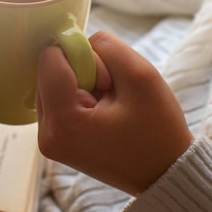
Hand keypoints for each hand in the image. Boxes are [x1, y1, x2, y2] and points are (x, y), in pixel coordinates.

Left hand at [35, 30, 193, 195]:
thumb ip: (106, 47)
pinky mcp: (54, 140)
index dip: (80, 54)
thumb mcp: (141, 76)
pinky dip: (79, 96)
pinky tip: (102, 111)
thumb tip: (76, 38)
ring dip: (81, 83)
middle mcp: (45, 134)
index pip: (49, 59)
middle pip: (48, 71)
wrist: (165, 173)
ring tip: (109, 104)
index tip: (109, 77)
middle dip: (81, 71)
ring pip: (52, 83)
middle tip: (112, 93)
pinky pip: (57, 98)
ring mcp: (47, 140)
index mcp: (62, 122)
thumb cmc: (158, 130)